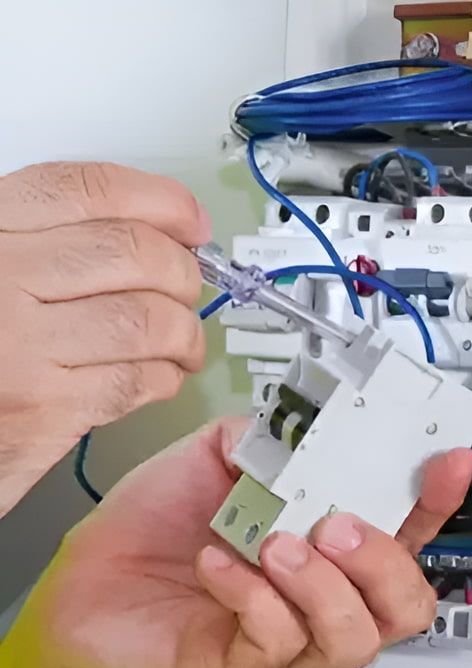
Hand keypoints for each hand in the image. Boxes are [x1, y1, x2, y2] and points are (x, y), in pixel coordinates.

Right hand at [0, 162, 209, 514]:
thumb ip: (48, 241)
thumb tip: (152, 229)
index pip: (88, 190)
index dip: (160, 202)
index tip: (191, 222)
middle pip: (133, 253)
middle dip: (182, 274)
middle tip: (188, 291)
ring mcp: (17, 345)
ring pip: (147, 319)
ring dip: (183, 333)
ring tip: (182, 343)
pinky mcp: (40, 409)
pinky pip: (135, 380)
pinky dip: (163, 378)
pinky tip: (157, 377)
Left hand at [19, 417, 471, 667]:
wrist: (83, 580)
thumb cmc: (157, 523)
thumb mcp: (218, 455)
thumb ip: (268, 434)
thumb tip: (303, 419)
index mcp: (332, 539)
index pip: (411, 528)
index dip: (438, 498)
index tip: (444, 459)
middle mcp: (324, 593)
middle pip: (407, 604)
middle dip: (388, 562)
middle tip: (338, 525)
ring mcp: (289, 633)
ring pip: (355, 636)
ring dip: (325, 587)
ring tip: (277, 545)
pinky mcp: (242, 660)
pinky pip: (276, 643)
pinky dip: (253, 597)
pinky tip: (219, 564)